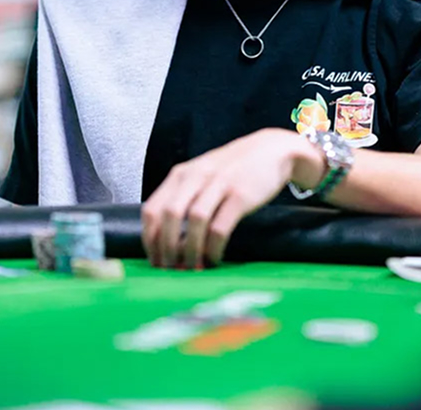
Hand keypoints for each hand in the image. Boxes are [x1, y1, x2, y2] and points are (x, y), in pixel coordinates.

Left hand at [141, 128, 320, 269]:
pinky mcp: (240, 195)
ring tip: (192, 268)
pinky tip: (214, 259)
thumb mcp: (201, 175)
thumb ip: (182, 197)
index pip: (152, 209)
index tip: (155, 260)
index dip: (149, 239)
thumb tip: (165, 238)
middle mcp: (196, 177)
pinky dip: (214, 248)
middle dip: (166, 248)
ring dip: (190, 250)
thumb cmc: (232, 169)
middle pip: (170, 216)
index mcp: (181, 174)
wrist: (271, 150)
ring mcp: (219, 184)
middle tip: (170, 269)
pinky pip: (221, 227)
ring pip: (194, 221)